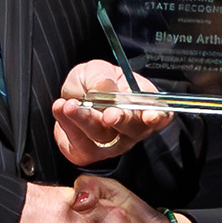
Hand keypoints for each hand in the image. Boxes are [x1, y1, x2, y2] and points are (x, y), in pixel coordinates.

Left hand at [52, 59, 174, 166]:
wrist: (71, 96)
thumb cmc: (93, 82)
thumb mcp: (96, 69)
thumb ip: (101, 76)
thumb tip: (103, 87)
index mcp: (143, 106)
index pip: (160, 115)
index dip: (158, 117)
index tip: (150, 115)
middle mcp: (131, 129)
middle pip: (131, 129)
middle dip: (120, 120)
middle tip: (109, 113)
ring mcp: (112, 144)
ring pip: (102, 138)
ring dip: (85, 120)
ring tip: (70, 105)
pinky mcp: (89, 152)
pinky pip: (80, 143)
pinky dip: (68, 124)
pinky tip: (61, 108)